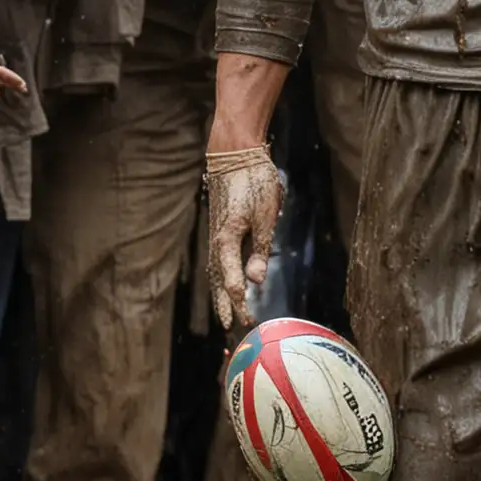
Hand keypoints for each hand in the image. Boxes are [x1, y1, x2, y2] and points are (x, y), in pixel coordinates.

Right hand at [206, 146, 282, 329]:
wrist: (235, 153)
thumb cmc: (253, 182)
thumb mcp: (264, 215)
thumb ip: (259, 249)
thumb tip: (256, 280)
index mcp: (227, 240)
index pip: (232, 281)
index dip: (239, 303)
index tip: (247, 321)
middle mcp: (217, 240)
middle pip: (218, 280)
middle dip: (225, 304)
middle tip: (231, 327)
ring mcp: (217, 233)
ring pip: (216, 269)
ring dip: (221, 292)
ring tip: (226, 311)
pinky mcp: (221, 226)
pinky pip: (219, 258)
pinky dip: (222, 274)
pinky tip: (226, 281)